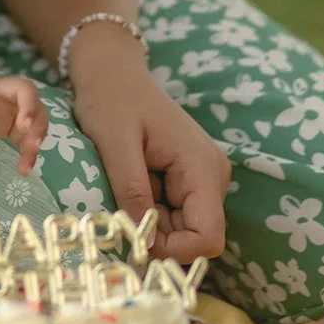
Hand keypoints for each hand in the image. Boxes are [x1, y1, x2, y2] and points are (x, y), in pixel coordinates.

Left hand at [0, 62, 47, 175]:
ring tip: (25, 165)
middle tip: (26, 130)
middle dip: (31, 108)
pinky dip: (30, 150)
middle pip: (25, 90)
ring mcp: (8, 105)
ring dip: (36, 136)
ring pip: (35, 113)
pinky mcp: (12, 122)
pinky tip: (24, 168)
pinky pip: (28, 134)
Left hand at [69, 32, 230, 262]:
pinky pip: (172, 214)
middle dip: (156, 236)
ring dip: (149, 222)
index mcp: (202, 168)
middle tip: (120, 207)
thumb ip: (132, 192)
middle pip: (193, 237)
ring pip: (181, 229)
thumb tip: (147, 245)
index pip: (208, 238)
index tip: (134, 237)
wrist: (112, 71)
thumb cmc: (111, 99)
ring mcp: (202, 179)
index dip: (174, 252)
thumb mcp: (114, 144)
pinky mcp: (188, 180)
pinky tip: (130, 185)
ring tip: (123, 188)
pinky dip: (148, 211)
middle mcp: (212, 177)